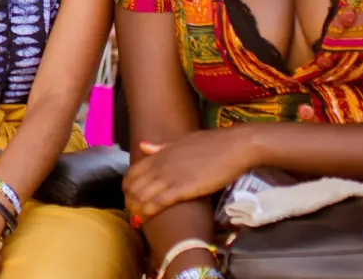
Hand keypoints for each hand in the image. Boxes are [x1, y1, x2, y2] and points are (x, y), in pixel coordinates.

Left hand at [124, 128, 255, 220]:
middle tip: (132, 213)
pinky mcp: (182, 188)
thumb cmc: (212, 144)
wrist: (234, 146)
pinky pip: (157, 202)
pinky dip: (147, 212)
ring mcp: (170, 176)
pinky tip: (144, 220)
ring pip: (142, 195)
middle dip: (129, 202)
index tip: (129, 197)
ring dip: (135, 210)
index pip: (133, 172)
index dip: (127, 187)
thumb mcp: (183, 142)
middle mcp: (160, 165)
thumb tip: (143, 146)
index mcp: (160, 153)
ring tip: (135, 220)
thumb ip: (162, 147)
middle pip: (133, 186)